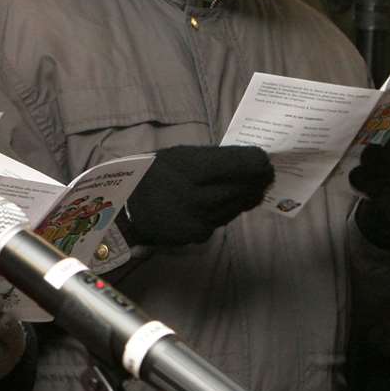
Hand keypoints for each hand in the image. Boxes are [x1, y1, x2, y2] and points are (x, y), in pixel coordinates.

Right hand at [118, 145, 272, 246]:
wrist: (123, 209)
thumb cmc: (153, 174)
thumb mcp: (179, 155)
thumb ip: (213, 160)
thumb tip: (250, 163)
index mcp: (191, 168)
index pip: (244, 164)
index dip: (259, 161)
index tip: (263, 159)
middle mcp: (197, 195)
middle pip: (247, 186)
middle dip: (259, 179)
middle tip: (265, 173)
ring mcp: (198, 218)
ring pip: (239, 204)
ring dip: (247, 194)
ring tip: (249, 186)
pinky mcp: (198, 235)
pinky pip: (224, 219)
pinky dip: (229, 209)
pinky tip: (225, 202)